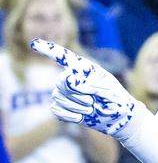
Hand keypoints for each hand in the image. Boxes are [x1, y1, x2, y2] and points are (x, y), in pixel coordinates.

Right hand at [31, 38, 148, 140]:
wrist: (118, 118)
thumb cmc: (116, 99)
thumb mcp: (107, 87)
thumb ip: (90, 82)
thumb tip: (70, 81)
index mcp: (83, 68)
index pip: (62, 56)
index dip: (47, 49)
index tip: (34, 44)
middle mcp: (71, 78)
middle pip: (60, 83)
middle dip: (77, 94)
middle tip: (93, 100)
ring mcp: (65, 93)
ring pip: (58, 97)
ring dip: (77, 106)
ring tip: (91, 108)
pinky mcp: (62, 107)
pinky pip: (56, 109)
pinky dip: (70, 115)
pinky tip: (81, 116)